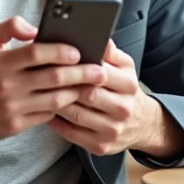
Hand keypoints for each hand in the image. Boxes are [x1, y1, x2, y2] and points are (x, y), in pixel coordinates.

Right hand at [0, 16, 107, 142]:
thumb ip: (9, 26)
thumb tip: (36, 28)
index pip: (37, 53)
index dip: (61, 51)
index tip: (78, 51)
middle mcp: (6, 86)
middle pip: (53, 78)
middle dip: (82, 74)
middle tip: (100, 71)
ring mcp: (11, 108)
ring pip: (55, 100)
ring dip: (77, 93)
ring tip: (92, 86)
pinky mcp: (14, 126)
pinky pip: (46, 116)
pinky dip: (62, 108)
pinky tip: (73, 100)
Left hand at [47, 39, 163, 155]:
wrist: (142, 124)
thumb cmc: (125, 90)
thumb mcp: (125, 67)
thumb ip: (111, 52)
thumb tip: (98, 38)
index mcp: (129, 85)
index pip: (99, 73)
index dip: (76, 67)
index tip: (57, 59)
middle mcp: (124, 108)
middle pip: (86, 94)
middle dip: (63, 85)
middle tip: (42, 75)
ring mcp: (113, 129)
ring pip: (76, 114)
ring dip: (56, 102)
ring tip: (40, 91)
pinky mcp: (101, 146)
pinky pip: (72, 133)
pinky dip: (56, 122)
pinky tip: (45, 111)